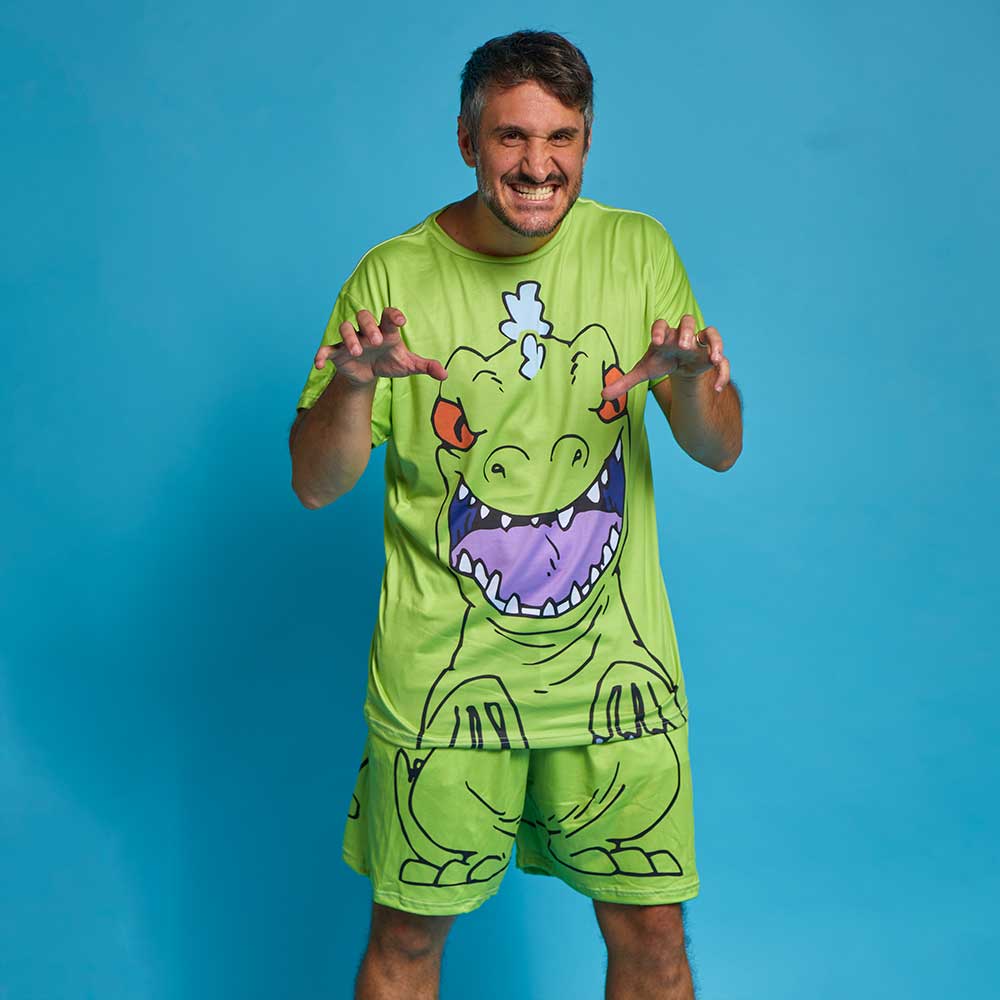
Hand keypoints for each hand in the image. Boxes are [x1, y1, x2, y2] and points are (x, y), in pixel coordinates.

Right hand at [313, 306, 447, 385]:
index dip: (393, 315)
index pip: (389, 316)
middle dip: (368, 326)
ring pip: (345, 328)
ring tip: (357, 352)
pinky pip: (326, 348)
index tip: (400, 321)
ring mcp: (351, 340)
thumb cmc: (390, 362)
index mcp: (386, 331)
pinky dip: (321, 354)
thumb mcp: (408, 365)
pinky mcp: (338, 352)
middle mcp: (367, 331)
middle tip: (375, 340)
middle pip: (363, 316)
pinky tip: (319, 364)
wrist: (370, 375)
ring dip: (350, 338)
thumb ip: (426, 366)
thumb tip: (445, 373)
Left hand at [602, 314, 730, 399]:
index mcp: (665, 335)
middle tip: (683, 345)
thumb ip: (624, 382)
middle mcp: (683, 335)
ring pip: (711, 333)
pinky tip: (717, 388)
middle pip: (688, 322)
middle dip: (686, 332)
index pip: (661, 324)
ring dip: (714, 344)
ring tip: (713, 359)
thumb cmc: (661, 362)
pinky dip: (722, 372)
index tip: (655, 341)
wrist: (679, 365)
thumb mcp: (643, 372)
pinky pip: (723, 359)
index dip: (658, 329)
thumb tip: (603, 396)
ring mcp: (700, 343)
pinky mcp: (711, 355)